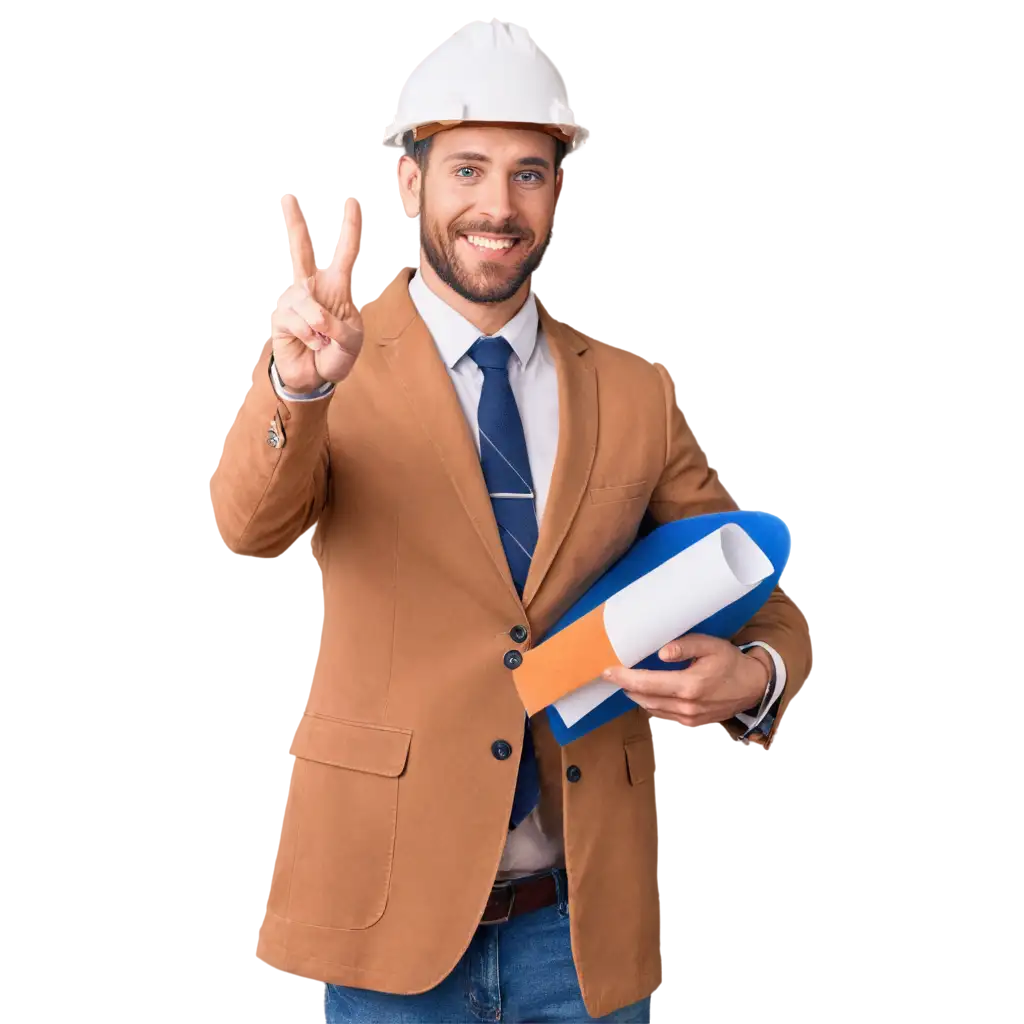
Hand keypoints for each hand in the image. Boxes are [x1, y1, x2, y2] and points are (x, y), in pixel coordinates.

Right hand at [270, 192, 364, 391]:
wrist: (316, 378)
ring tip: (323, 342)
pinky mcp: (281, 315)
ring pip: (304, 298)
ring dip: (318, 325)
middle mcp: (316, 289)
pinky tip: (311, 344)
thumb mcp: (351, 343)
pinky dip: (308, 335)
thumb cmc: (337, 356)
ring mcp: (296, 300)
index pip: (346, 254)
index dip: (350, 229)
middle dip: (296, 225)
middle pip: (303, 250)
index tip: (352, 203)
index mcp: (341, 289)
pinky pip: (296, 319)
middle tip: (290, 197)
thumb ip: (340, 328)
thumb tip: (317, 317)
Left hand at [602, 634, 770, 730]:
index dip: (624, 677)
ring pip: (651, 709)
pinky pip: (662, 717)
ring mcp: (689, 719)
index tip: (606, 671)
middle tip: (612, 673)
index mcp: (689, 686)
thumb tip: (660, 652)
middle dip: (626, 685)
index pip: (647, 683)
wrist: (753, 687)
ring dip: (637, 695)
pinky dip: (651, 705)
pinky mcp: (691, 725)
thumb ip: (684, 646)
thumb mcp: (710, 645)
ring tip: (628, 682)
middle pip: (644, 698)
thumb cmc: (730, 661)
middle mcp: (686, 707)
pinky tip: (647, 694)